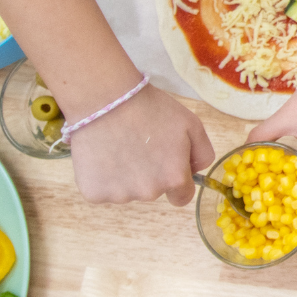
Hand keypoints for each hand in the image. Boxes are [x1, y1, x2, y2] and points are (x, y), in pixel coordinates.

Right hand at [66, 83, 215, 204]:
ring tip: (118, 145)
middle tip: (138, 145)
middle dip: (149, 174)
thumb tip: (194, 172)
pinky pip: (102, 190)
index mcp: (174, 178)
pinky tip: (101, 154)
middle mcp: (148, 193)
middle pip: (153, 191)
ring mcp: (119, 195)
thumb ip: (202, 153)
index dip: (175, 179)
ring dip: (124, 176)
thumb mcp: (191, 124)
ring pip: (126, 191)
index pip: (182, 197)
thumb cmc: (150, 108)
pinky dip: (102, 177)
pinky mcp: (93, 193)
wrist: (105, 99)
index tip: (165, 164)